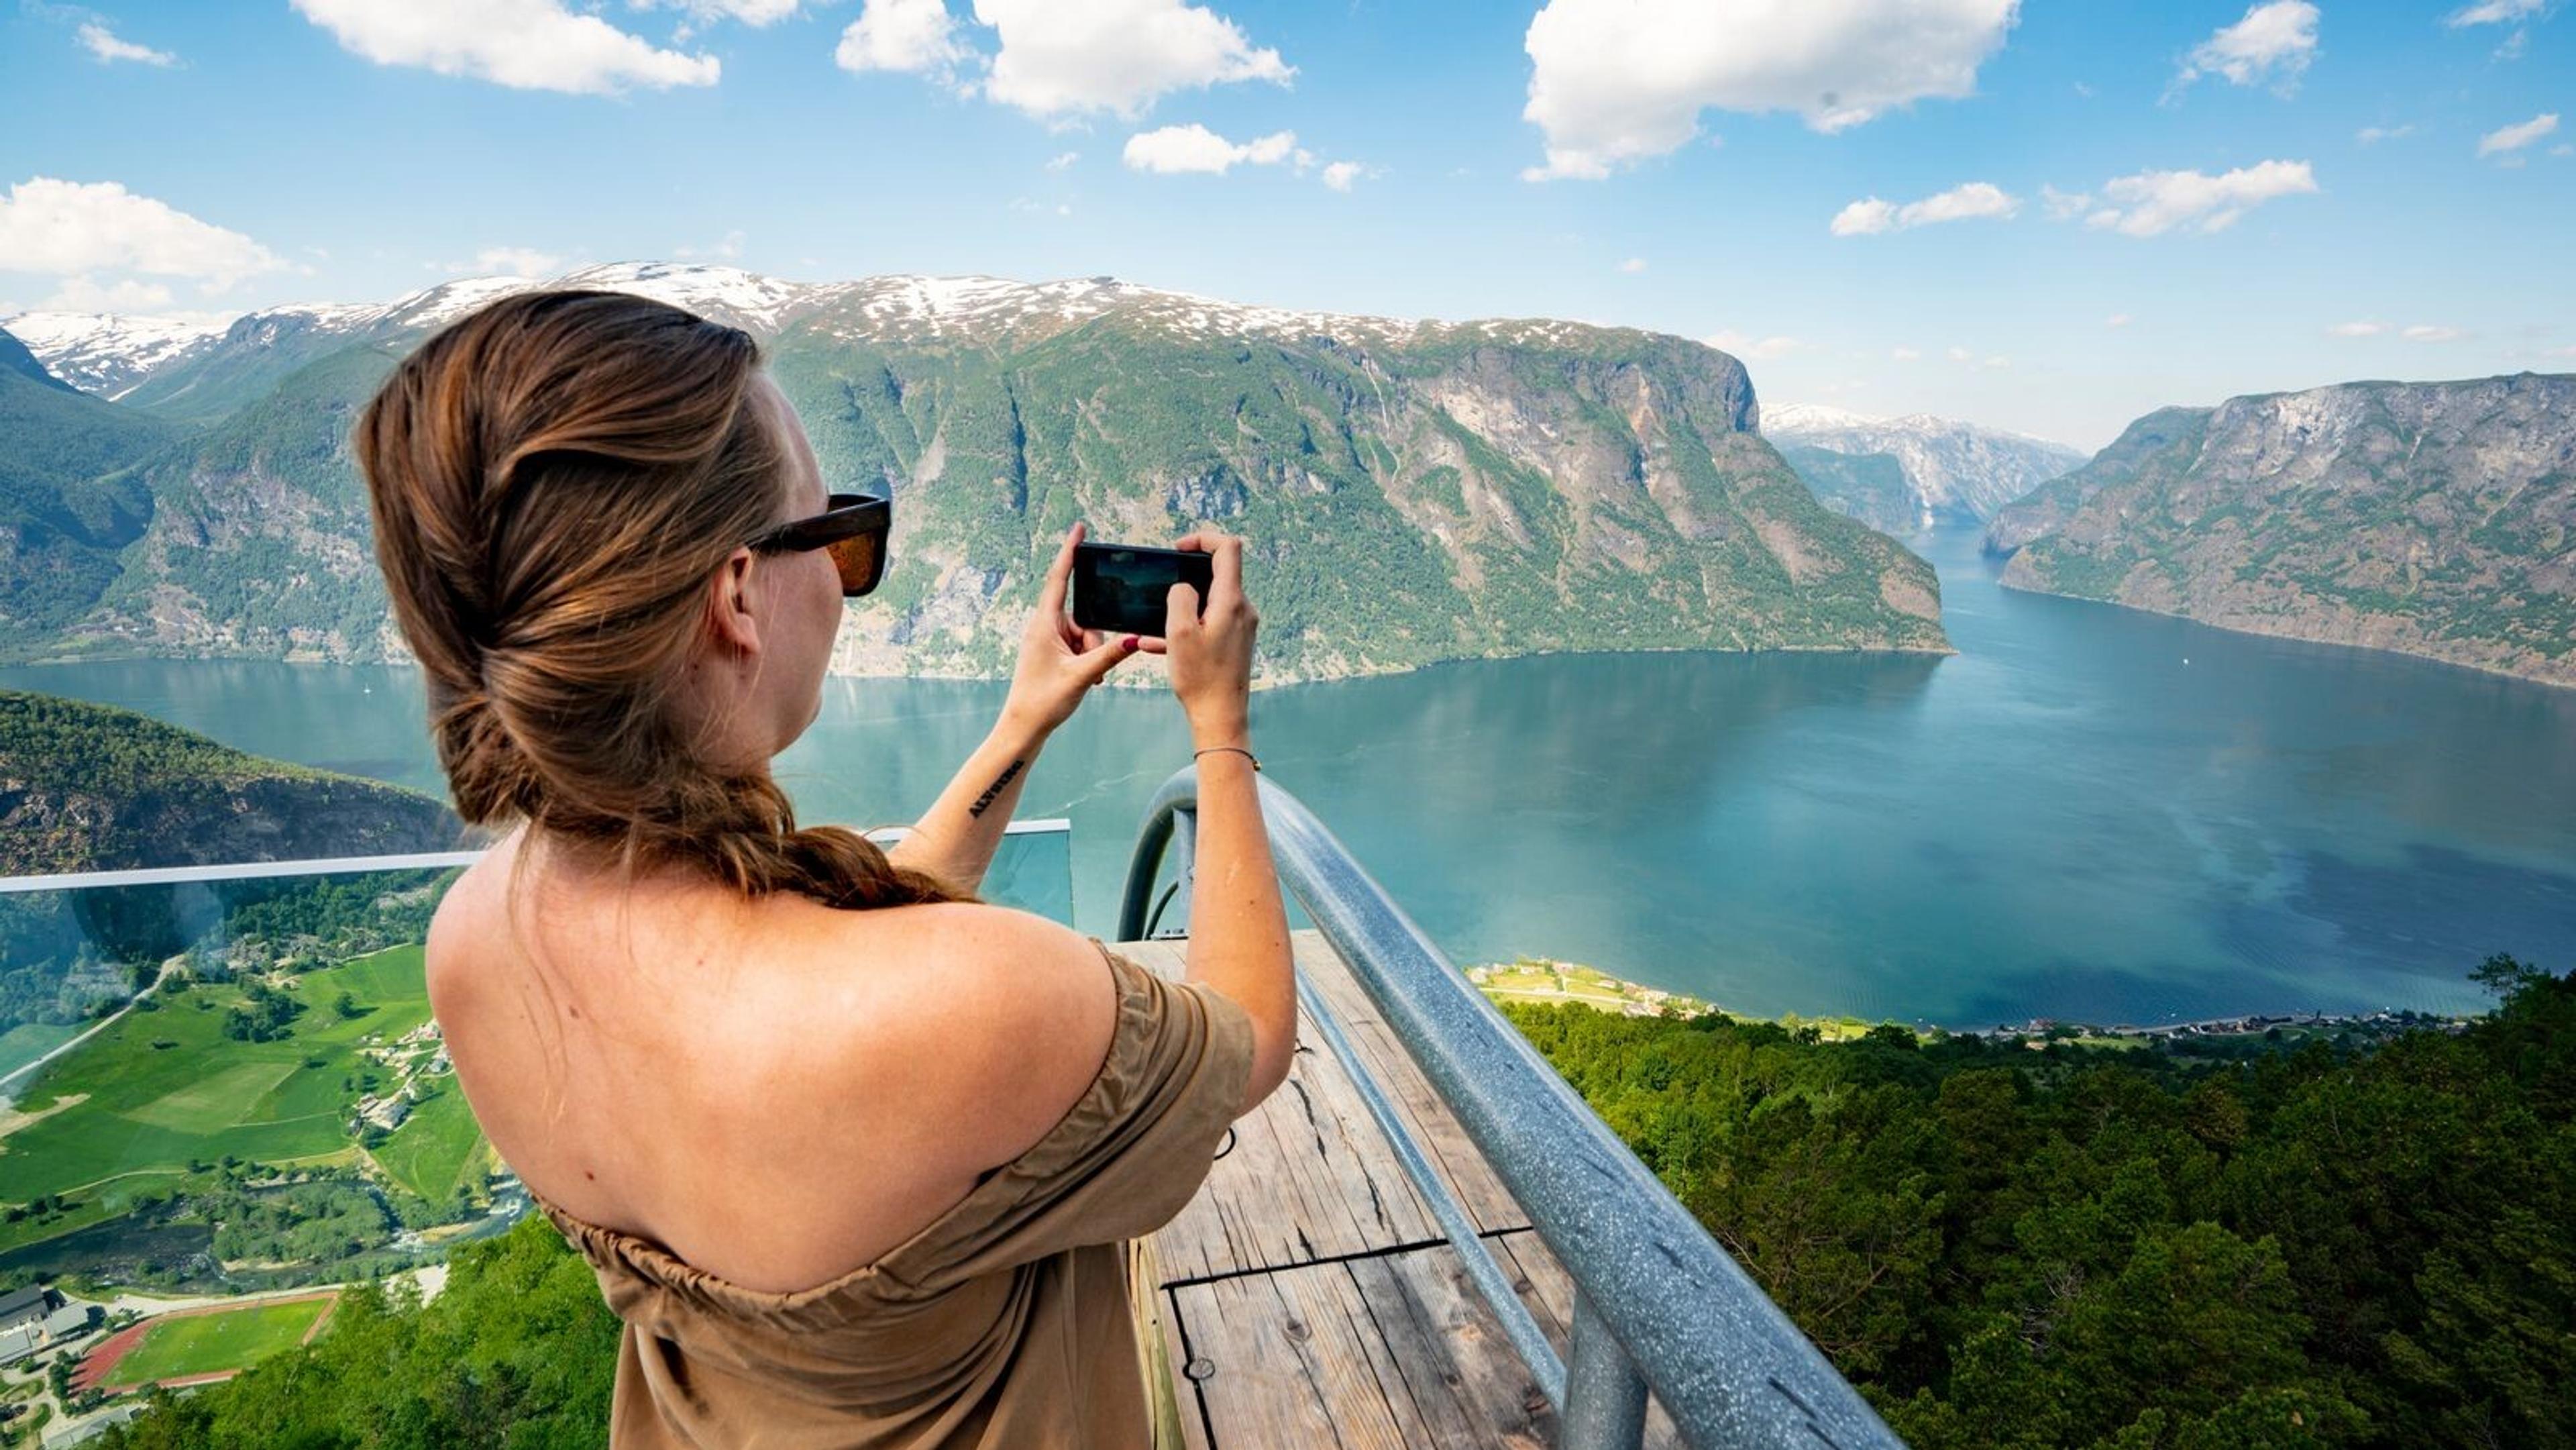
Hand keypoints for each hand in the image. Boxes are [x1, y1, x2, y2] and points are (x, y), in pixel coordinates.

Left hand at [1002, 522, 1159, 734]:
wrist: (1023, 727)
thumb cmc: (1043, 701)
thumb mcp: (1082, 676)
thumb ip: (1110, 654)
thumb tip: (1136, 638)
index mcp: (1043, 625)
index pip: (1058, 579)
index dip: (1069, 552)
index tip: (1078, 529)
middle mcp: (1043, 628)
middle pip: (1083, 616)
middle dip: (1094, 638)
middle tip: (1092, 666)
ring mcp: (1047, 640)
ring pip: (1084, 633)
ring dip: (1093, 653)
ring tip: (1087, 677)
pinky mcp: (1052, 653)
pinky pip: (1079, 646)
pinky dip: (1088, 659)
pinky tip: (1087, 679)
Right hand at [1163, 529, 1256, 743]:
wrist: (1221, 717)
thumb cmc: (1200, 678)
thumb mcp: (1179, 632)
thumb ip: (1180, 596)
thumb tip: (1184, 587)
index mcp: (1231, 601)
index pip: (1228, 547)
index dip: (1202, 538)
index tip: (1178, 550)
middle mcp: (1243, 609)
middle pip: (1219, 572)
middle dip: (1187, 575)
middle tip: (1163, 587)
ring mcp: (1242, 625)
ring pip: (1209, 600)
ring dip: (1182, 606)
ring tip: (1155, 626)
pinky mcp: (1236, 640)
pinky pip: (1209, 621)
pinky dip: (1187, 626)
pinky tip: (1159, 644)